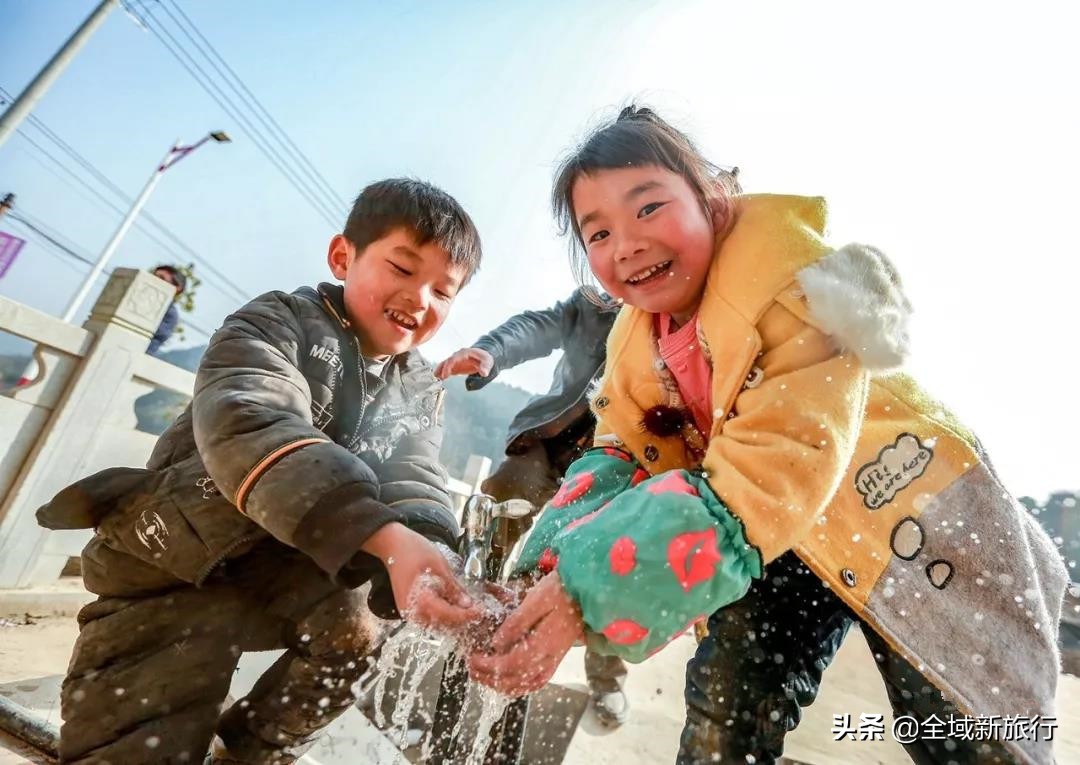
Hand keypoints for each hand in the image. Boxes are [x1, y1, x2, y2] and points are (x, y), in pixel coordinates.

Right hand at [362, 523, 482, 632]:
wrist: (392, 545)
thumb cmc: (413, 551)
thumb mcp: (440, 567)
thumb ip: (454, 589)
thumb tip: (468, 605)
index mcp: (420, 601)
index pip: (449, 616)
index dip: (467, 615)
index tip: (481, 611)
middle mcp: (412, 612)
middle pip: (443, 625)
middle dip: (462, 619)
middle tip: (478, 610)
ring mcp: (410, 612)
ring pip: (436, 624)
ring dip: (453, 619)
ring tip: (468, 608)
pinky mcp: (410, 609)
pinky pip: (429, 618)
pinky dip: (443, 614)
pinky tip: (454, 605)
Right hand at [434, 347, 493, 379]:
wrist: (483, 358)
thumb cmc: (485, 358)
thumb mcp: (487, 362)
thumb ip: (485, 367)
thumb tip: (484, 373)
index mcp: (464, 353)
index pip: (454, 358)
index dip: (449, 366)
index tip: (445, 374)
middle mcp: (457, 356)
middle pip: (447, 361)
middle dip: (442, 369)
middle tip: (437, 378)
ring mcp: (455, 361)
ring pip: (444, 364)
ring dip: (439, 371)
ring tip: (434, 378)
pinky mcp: (454, 366)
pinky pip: (446, 369)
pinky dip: (441, 373)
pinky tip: (437, 379)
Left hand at [467, 572, 582, 695]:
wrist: (585, 592)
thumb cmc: (561, 591)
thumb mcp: (536, 600)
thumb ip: (516, 623)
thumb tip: (496, 643)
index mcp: (544, 644)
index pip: (512, 664)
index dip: (489, 666)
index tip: (473, 659)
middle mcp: (549, 658)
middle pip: (517, 681)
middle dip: (490, 679)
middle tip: (472, 669)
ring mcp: (554, 661)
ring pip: (526, 685)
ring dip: (503, 685)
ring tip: (485, 677)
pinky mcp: (556, 659)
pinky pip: (537, 681)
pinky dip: (520, 686)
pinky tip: (509, 680)